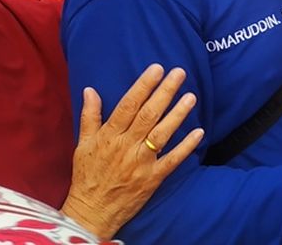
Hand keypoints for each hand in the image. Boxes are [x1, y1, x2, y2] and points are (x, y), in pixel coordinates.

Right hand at [60, 65, 204, 238]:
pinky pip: (172, 160)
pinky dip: (186, 147)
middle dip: (165, 92)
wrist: (92, 212)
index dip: (143, 86)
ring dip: (177, 115)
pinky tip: (199, 132)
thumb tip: (90, 90)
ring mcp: (141, 163)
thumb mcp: (82, 145)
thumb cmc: (87, 176)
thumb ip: (90, 116)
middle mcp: (126, 147)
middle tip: (179, 73)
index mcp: (109, 136)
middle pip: (148, 115)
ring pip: (161, 134)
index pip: (128, 105)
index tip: (156, 69)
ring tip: (191, 97)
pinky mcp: (152, 179)